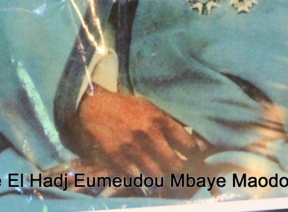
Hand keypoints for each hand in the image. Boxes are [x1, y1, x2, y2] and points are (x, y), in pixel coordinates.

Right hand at [73, 85, 198, 177]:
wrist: (92, 106)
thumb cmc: (123, 106)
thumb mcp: (148, 107)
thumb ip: (167, 122)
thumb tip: (188, 140)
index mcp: (160, 120)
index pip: (188, 144)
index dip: (195, 156)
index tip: (194, 160)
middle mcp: (150, 135)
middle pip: (176, 165)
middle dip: (181, 173)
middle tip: (182, 177)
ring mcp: (134, 149)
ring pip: (158, 176)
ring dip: (163, 180)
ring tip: (165, 182)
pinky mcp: (118, 159)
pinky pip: (137, 178)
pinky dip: (143, 181)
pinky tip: (145, 180)